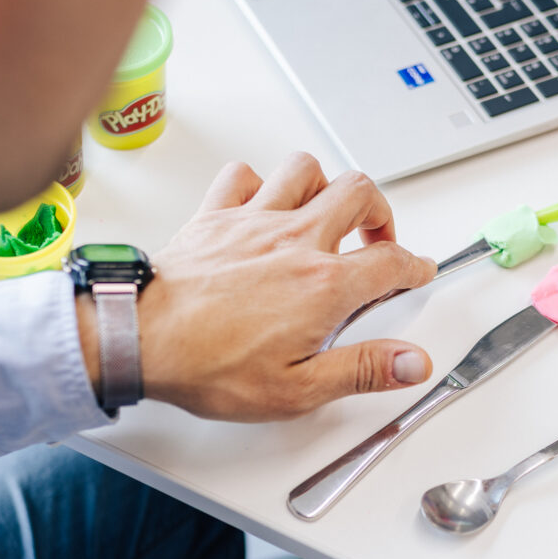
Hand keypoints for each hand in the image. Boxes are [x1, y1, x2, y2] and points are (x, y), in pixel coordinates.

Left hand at [132, 153, 436, 420]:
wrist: (140, 340)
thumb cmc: (208, 366)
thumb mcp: (298, 390)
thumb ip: (362, 370)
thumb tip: (411, 363)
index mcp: (322, 286)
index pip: (390, 262)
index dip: (415, 266)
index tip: (417, 271)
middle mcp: (294, 242)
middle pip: (359, 193)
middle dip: (381, 213)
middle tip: (377, 241)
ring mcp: (253, 221)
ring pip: (306, 168)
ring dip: (326, 186)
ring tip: (328, 215)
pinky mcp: (216, 216)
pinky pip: (243, 175)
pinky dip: (260, 183)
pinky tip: (263, 205)